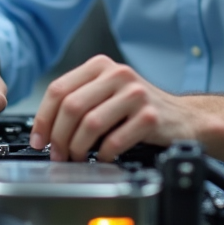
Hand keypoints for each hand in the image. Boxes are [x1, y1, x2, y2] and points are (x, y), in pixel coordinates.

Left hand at [29, 55, 200, 161]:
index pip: (58, 89)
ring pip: (90, 124)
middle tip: (58, 155)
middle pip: (71, 107)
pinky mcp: (150, 117)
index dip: (43, 118)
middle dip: (58, 137)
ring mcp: (135, 94)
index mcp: (101, 66)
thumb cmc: (139, 109)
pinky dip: (102, 155)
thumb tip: (45, 130)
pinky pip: (114, 140)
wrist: (184, 118)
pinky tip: (103, 158)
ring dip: (77, 148)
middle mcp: (117, 75)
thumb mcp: (107, 93)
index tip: (39, 140)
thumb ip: (79, 102)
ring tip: (78, 158)